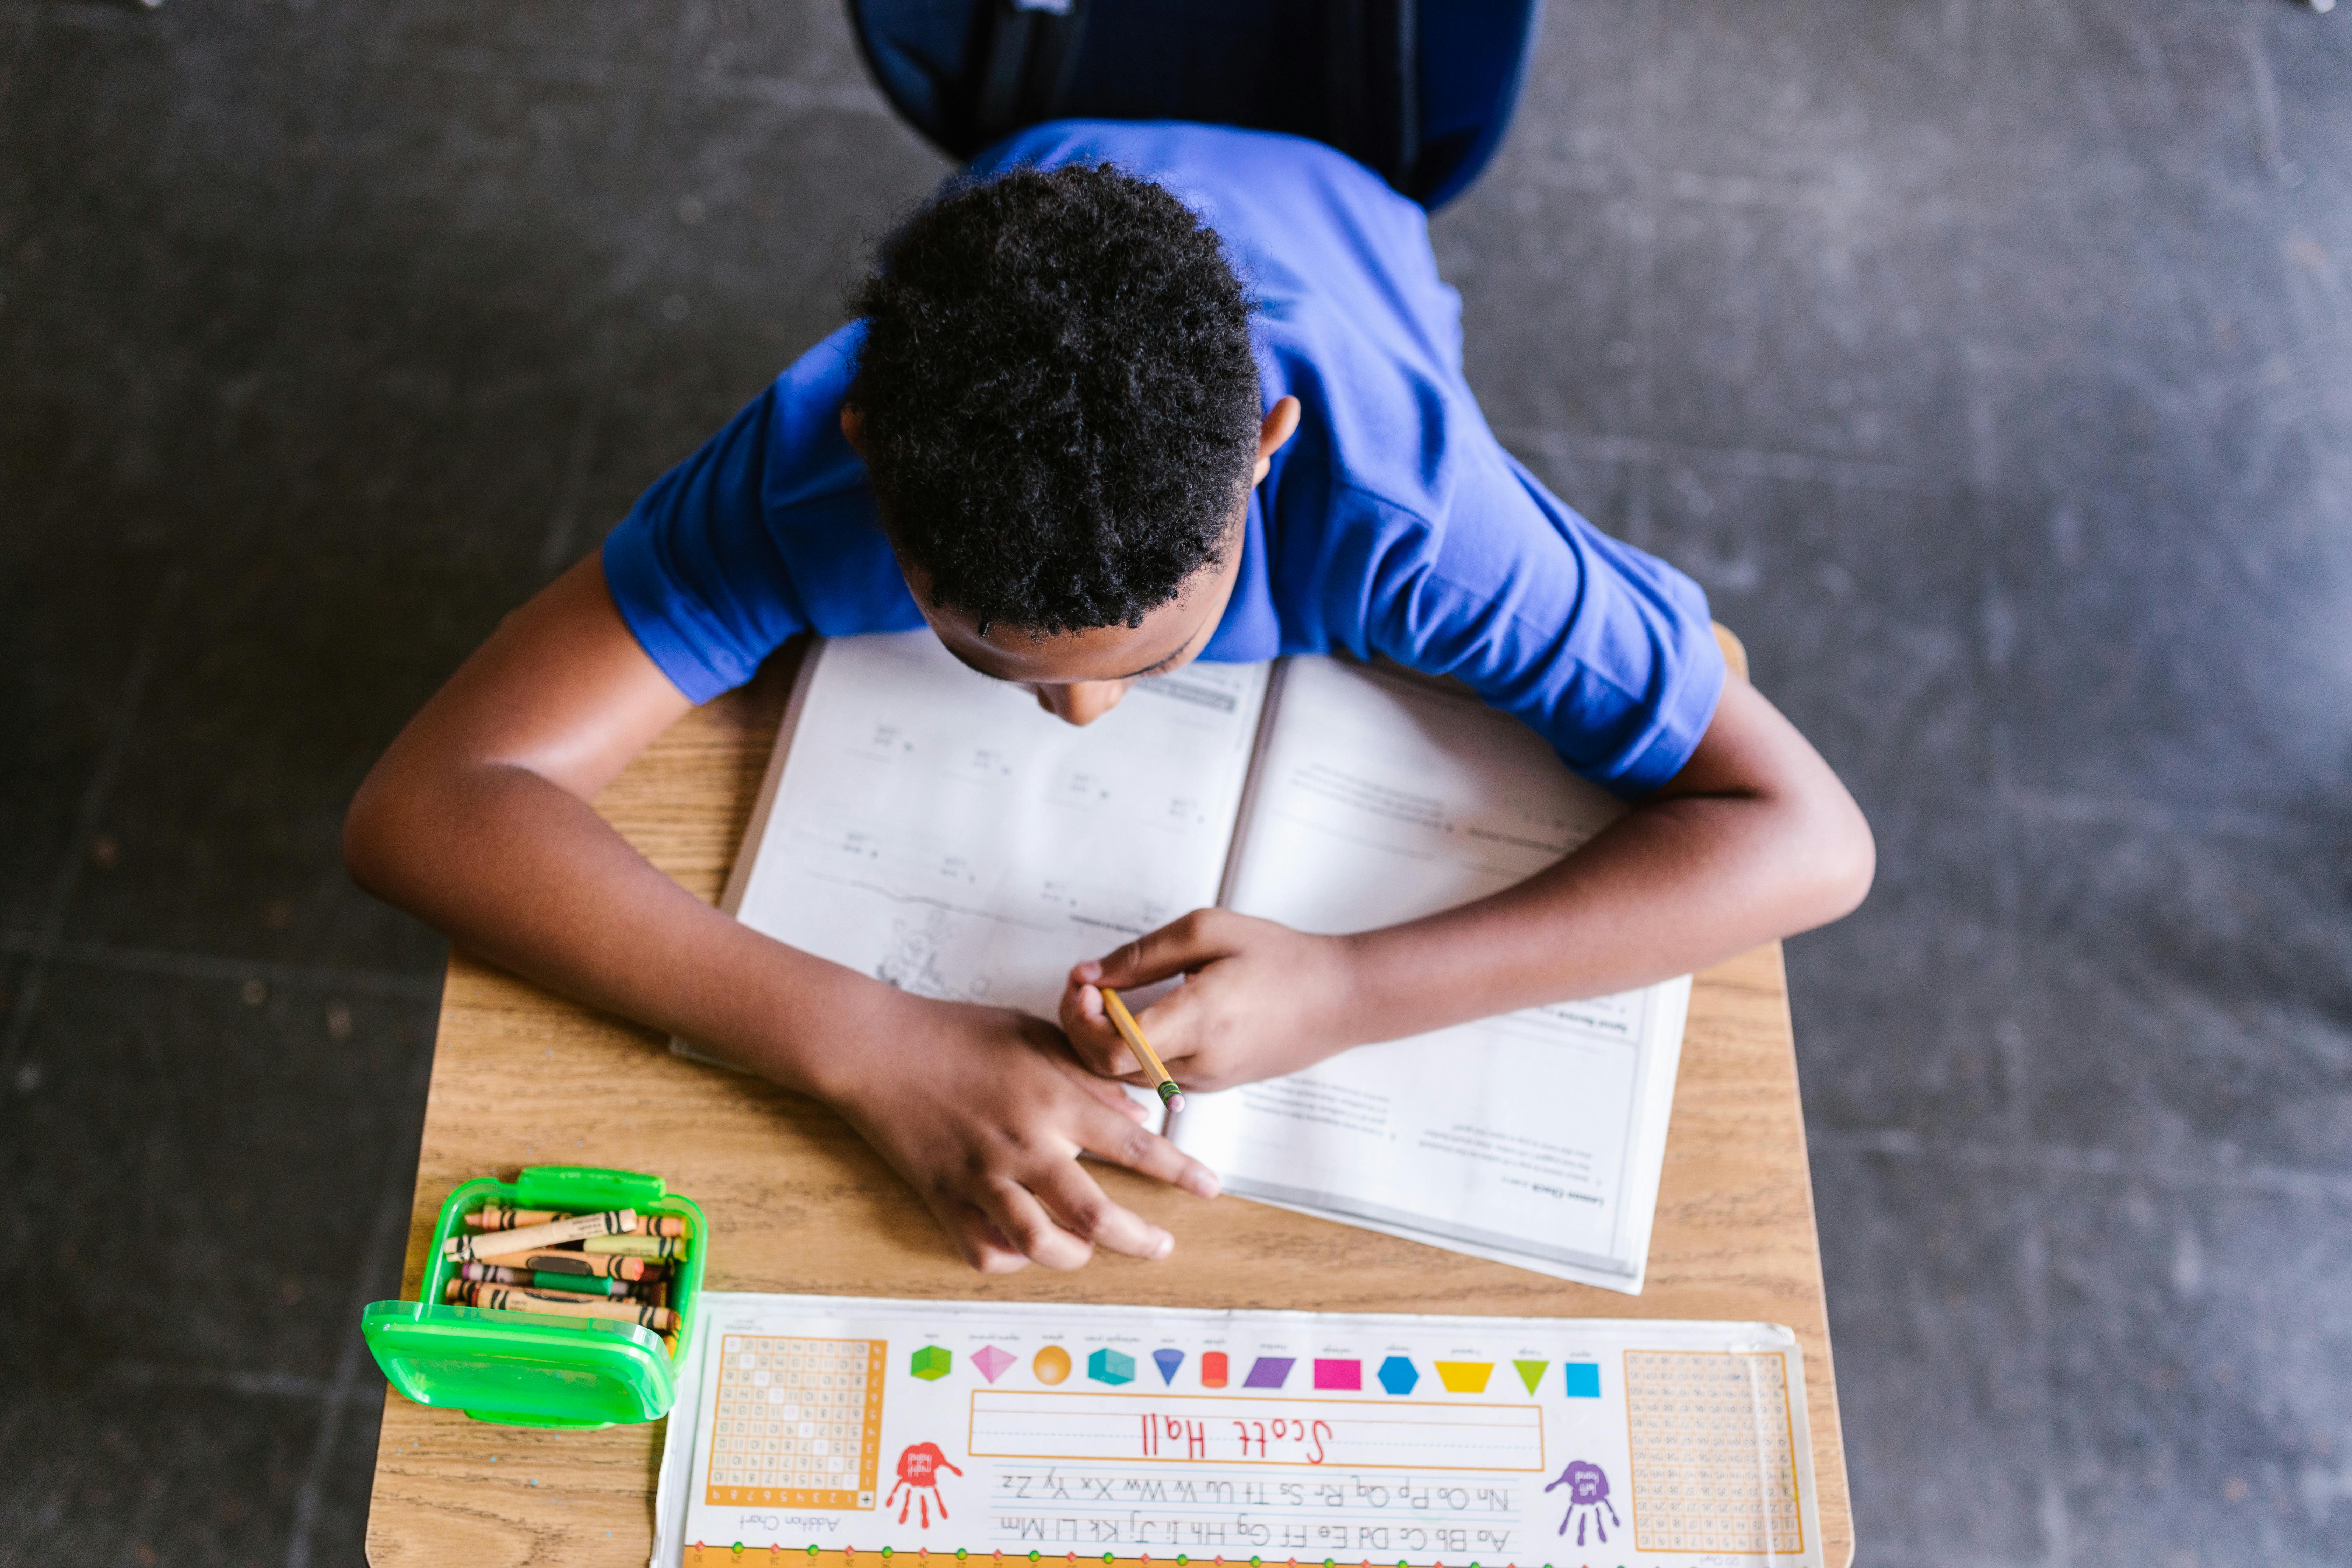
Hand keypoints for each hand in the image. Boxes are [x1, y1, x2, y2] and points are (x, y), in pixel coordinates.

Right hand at [824, 988, 1219, 1272]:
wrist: (877, 1049)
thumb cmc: (956, 1034)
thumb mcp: (1034, 1037)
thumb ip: (1087, 1074)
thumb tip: (1133, 1106)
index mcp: (1052, 1102)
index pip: (1134, 1146)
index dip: (1180, 1171)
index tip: (1210, 1187)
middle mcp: (1023, 1147)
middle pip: (1096, 1216)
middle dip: (1140, 1240)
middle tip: (1160, 1245)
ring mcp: (981, 1179)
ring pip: (1043, 1245)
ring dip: (1076, 1256)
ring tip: (1088, 1249)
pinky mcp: (944, 1198)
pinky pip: (986, 1251)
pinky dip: (1012, 1257)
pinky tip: (1025, 1245)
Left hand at [1059, 909, 1363, 1093]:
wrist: (1339, 999)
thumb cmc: (1280, 958)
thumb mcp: (1210, 930)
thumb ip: (1144, 955)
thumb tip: (1088, 975)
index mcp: (1201, 1021)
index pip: (1115, 1047)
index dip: (1083, 1018)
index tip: (1086, 983)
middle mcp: (1200, 1063)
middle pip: (1109, 1069)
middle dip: (1082, 1028)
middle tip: (1087, 986)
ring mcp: (1205, 1081)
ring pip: (1126, 1077)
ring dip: (1102, 1041)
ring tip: (1106, 999)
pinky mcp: (1209, 1085)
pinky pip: (1151, 1077)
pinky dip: (1127, 1052)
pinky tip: (1131, 1018)